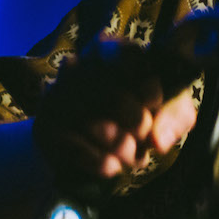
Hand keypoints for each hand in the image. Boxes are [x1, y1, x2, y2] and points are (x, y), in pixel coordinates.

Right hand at [33, 38, 197, 182]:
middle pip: (114, 97)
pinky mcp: (44, 127)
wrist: (84, 148)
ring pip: (94, 125)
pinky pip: (75, 148)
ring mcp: (55, 96)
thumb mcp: (164, 110)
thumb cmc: (133, 119)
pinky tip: (112, 168)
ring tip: (133, 158)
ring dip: (122, 148)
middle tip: (145, 140)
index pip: (131, 58)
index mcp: (109, 50)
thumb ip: (175, 115)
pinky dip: (100, 162)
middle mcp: (76, 65)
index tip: (155, 108)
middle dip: (138, 125)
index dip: (150, 89)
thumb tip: (159, 141)